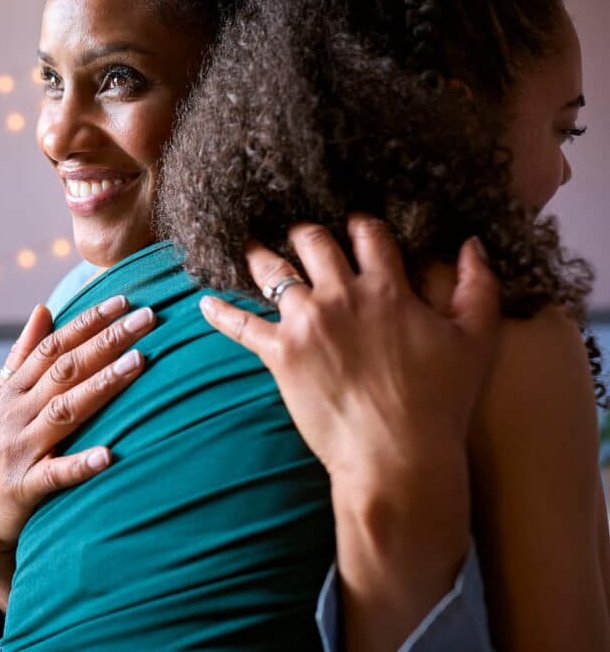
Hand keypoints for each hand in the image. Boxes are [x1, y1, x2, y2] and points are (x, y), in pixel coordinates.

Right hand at [0, 296, 155, 610]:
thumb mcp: (1, 397)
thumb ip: (24, 354)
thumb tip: (43, 308)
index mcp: (13, 389)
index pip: (55, 346)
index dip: (88, 321)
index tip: (124, 300)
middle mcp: (16, 412)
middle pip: (66, 369)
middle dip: (107, 340)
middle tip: (147, 318)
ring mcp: (20, 448)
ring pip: (66, 411)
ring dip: (103, 385)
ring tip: (139, 362)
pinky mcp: (25, 487)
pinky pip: (56, 473)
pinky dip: (81, 463)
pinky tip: (109, 454)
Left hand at [199, 215, 499, 651]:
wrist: (397, 456)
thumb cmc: (440, 403)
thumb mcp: (476, 340)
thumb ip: (478, 287)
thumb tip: (471, 244)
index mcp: (386, 288)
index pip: (367, 234)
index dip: (359, 224)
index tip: (352, 224)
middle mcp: (341, 295)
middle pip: (312, 241)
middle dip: (304, 233)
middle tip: (296, 232)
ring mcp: (306, 323)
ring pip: (272, 272)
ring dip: (258, 255)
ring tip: (246, 247)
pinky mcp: (280, 355)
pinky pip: (241, 326)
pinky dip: (220, 313)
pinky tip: (203, 303)